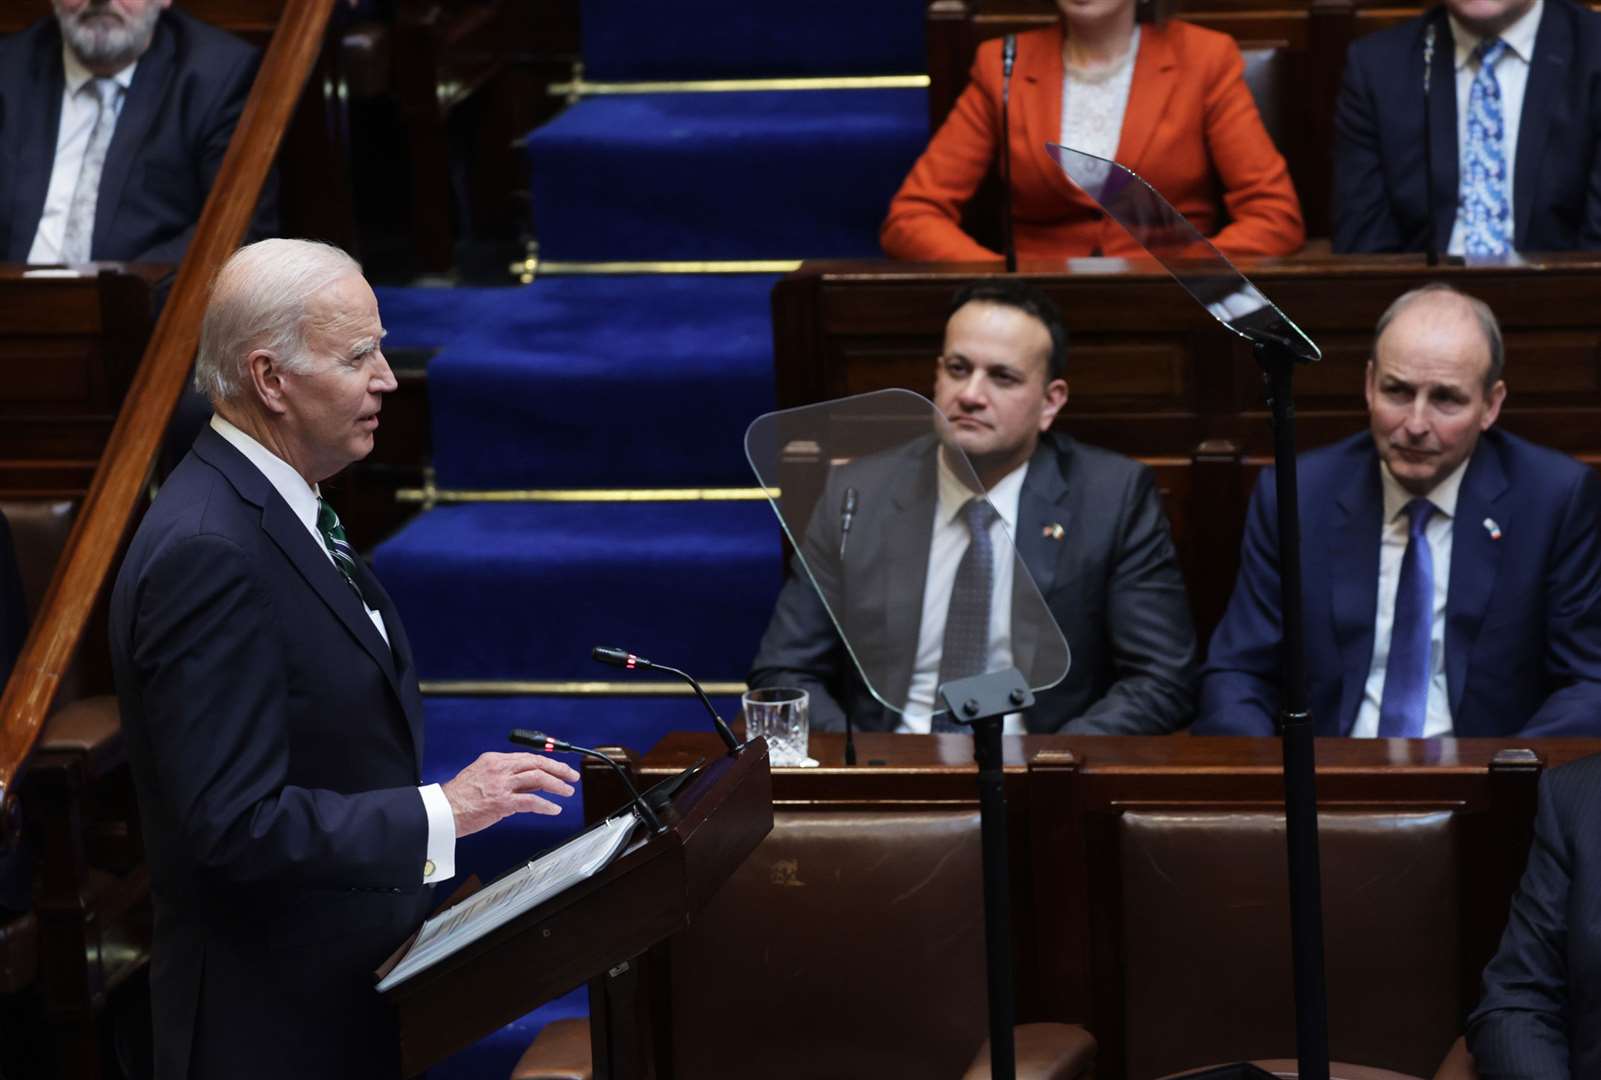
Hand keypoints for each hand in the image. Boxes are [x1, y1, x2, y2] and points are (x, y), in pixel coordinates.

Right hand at [442, 752, 579, 837]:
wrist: (442, 812)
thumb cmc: (459, 799)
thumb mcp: (482, 778)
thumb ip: (507, 778)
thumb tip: (533, 784)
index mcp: (494, 760)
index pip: (528, 757)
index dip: (548, 762)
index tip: (559, 767)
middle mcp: (499, 768)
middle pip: (537, 763)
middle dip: (558, 769)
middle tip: (571, 775)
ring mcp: (501, 785)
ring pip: (538, 778)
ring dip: (557, 785)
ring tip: (567, 791)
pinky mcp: (502, 802)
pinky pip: (531, 802)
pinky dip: (546, 805)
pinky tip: (554, 809)